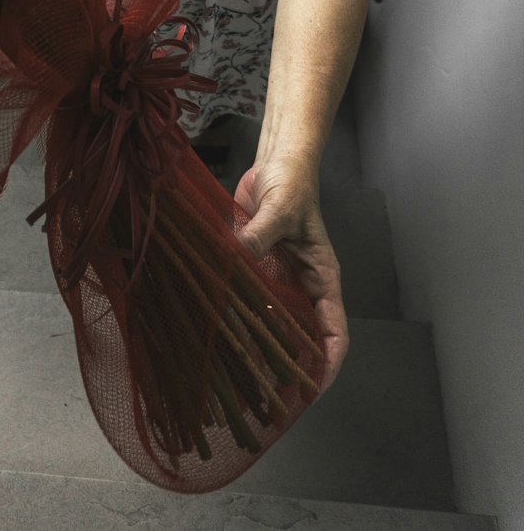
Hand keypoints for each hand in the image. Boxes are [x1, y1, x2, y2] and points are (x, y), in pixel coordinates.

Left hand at [234, 159, 346, 393]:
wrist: (276, 161)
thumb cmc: (291, 183)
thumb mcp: (280, 209)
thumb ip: (260, 234)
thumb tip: (239, 255)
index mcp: (322, 276)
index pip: (335, 330)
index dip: (328, 362)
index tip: (314, 389)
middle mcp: (303, 284)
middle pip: (302, 334)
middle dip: (290, 364)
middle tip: (267, 394)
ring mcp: (280, 278)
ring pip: (274, 321)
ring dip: (260, 344)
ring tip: (240, 373)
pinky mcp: (257, 267)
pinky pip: (249, 299)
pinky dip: (239, 316)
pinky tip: (221, 331)